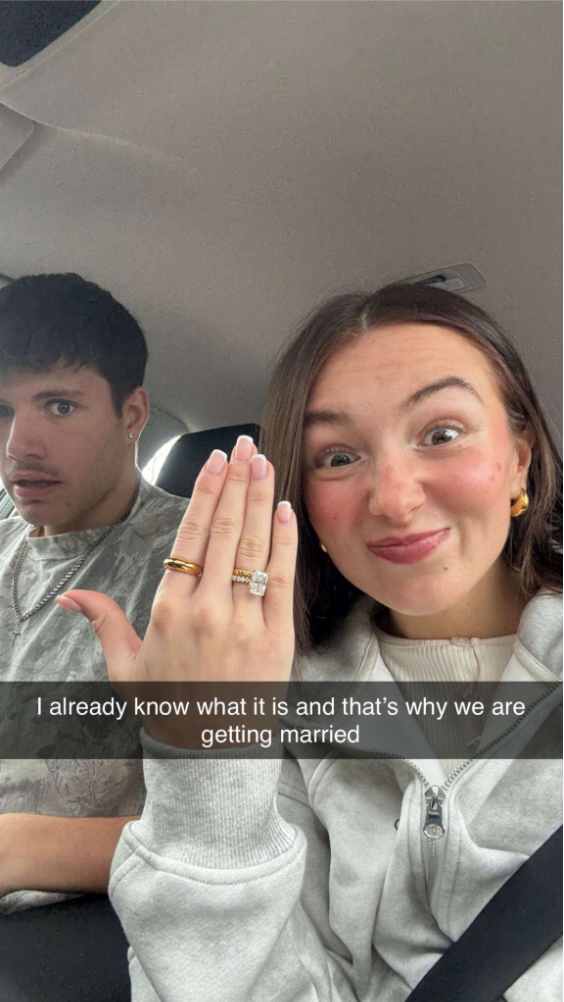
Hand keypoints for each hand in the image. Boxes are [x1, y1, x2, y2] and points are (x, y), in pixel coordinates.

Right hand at [56, 439, 297, 743]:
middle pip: (225, 532)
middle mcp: (206, 610)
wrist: (210, 754)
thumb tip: (68, 597)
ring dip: (260, 500)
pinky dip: (284, 543)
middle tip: (245, 445)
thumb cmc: (169, 706)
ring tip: (265, 463)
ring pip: (254, 548)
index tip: (215, 461)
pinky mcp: (276, 637)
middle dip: (236, 482)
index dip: (205, 494)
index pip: (190, 537)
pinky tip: (284, 511)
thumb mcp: (127, 667)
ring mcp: (244, 622)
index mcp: (169, 610)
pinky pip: (281, 580)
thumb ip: (103, 623)